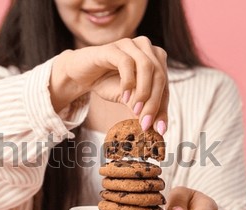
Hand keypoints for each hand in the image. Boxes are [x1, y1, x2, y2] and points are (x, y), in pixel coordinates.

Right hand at [50, 36, 167, 133]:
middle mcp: (146, 47)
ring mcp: (130, 44)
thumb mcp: (128, 99)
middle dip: (154, 103)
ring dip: (143, 92)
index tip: (159, 130)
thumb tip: (157, 128)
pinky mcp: (113, 47)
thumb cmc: (107, 82)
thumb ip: (143, 108)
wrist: (81, 73)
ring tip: (135, 110)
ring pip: (147, 67)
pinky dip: (128, 82)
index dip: (163, 108)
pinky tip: (123, 96)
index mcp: (155, 59)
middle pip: (159, 76)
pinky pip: (126, 63)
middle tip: (145, 123)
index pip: (165, 86)